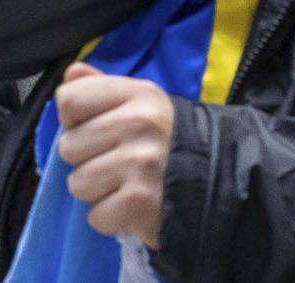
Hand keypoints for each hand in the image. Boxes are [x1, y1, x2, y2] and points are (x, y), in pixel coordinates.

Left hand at [53, 65, 175, 246]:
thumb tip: (71, 76)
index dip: (75, 120)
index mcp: (138, 94)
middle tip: (120, 164)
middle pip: (68, 146)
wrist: (226, 185)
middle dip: (88, 160)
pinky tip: (134, 208)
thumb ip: (103, 87)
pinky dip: (112, 219)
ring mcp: (140, 164)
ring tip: (127, 186)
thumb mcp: (145, 103)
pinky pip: (96, 216)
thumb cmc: (172, 142)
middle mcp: (139, 124)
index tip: (97, 130)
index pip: (69, 100)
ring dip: (99, 192)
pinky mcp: (141, 203)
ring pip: (78, 184)